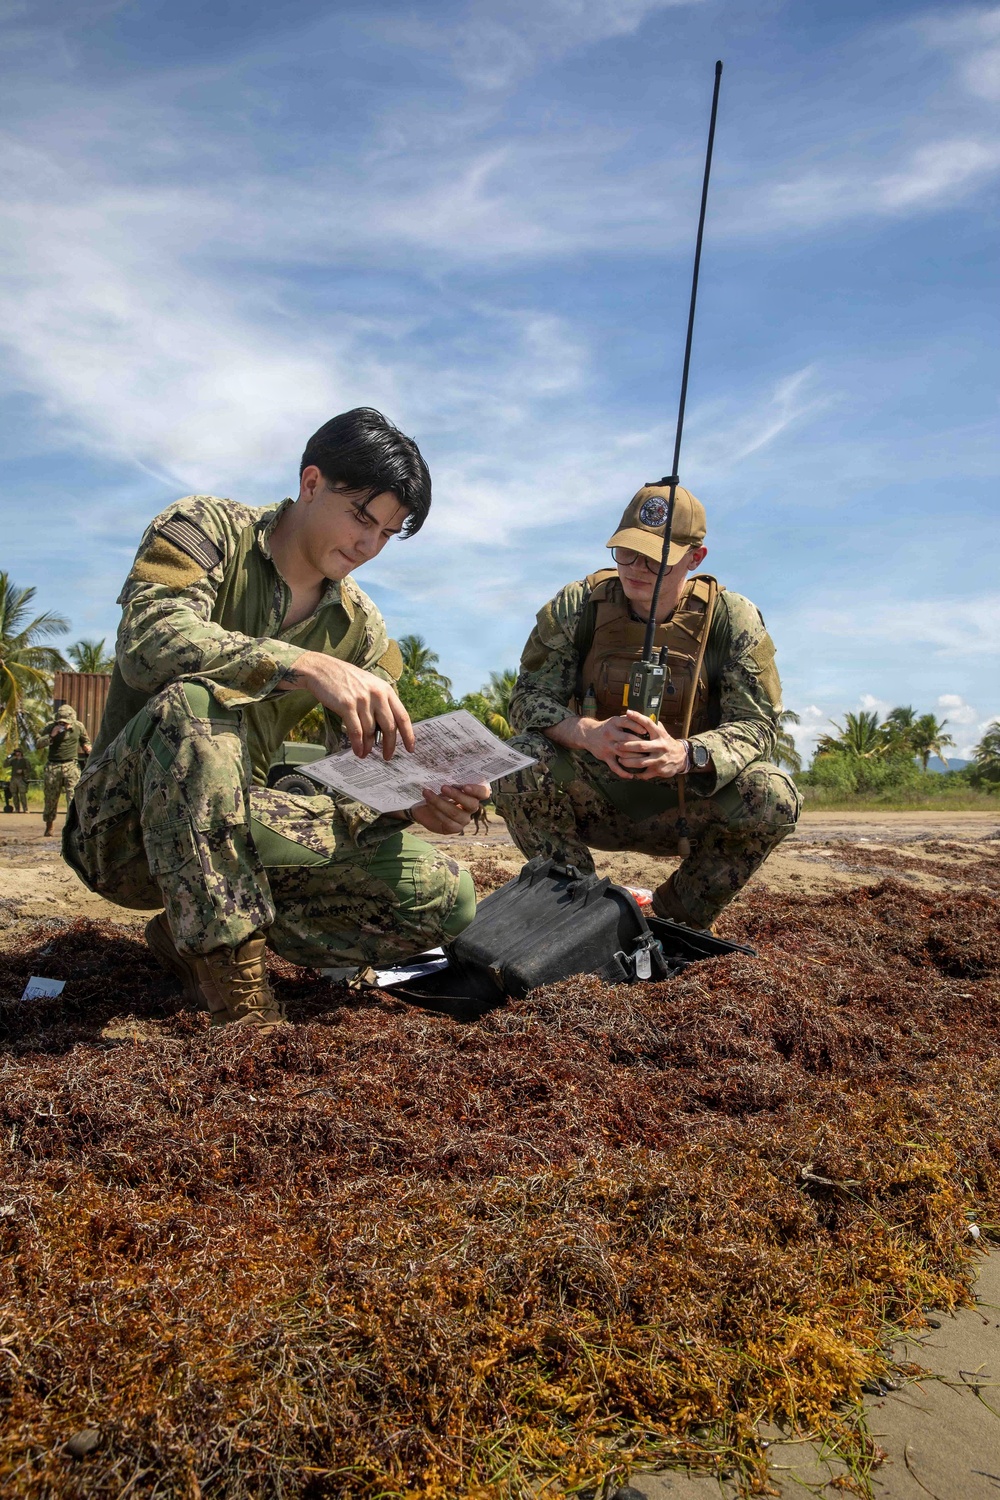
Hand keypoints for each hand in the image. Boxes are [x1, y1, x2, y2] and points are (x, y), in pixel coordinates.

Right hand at [282, 651, 413, 760]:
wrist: (322, 669)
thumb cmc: (345, 679)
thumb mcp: (370, 685)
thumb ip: (380, 703)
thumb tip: (386, 729)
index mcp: (386, 690)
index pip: (403, 716)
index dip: (408, 735)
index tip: (410, 748)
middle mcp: (377, 695)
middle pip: (390, 727)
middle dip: (390, 745)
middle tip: (387, 757)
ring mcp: (363, 700)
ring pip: (371, 731)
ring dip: (369, 746)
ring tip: (365, 754)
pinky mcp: (347, 705)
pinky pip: (356, 731)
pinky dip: (358, 744)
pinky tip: (358, 751)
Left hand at [408, 782, 490, 835]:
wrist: (424, 807)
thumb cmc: (437, 792)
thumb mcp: (443, 783)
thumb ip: (449, 778)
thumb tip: (444, 769)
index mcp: (473, 794)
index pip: (483, 792)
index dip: (477, 790)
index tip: (465, 786)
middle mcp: (472, 807)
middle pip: (472, 804)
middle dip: (457, 795)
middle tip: (443, 787)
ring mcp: (464, 819)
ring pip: (456, 813)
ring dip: (440, 802)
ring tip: (427, 793)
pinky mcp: (455, 828)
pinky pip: (447, 821)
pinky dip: (436, 810)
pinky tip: (428, 802)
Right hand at [570, 713, 663, 779]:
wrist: (588, 734)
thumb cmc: (608, 727)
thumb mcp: (616, 720)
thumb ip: (630, 720)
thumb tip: (649, 720)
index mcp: (614, 722)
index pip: (627, 722)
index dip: (637, 727)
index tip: (647, 731)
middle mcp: (610, 733)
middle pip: (626, 739)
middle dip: (639, 744)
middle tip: (651, 749)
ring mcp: (607, 746)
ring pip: (622, 754)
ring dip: (634, 759)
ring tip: (645, 761)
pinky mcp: (604, 756)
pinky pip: (614, 767)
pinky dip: (623, 772)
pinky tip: (631, 775)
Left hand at [612, 711, 687, 779]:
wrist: (681, 757)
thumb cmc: (666, 742)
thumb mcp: (662, 732)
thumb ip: (652, 725)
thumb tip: (640, 714)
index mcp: (660, 734)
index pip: (648, 723)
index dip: (638, 717)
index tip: (628, 712)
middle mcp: (660, 746)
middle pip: (640, 746)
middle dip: (626, 746)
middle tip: (616, 745)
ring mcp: (660, 759)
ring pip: (640, 762)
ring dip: (628, 761)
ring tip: (619, 759)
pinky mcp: (659, 770)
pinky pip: (644, 773)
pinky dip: (635, 773)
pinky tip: (628, 771)